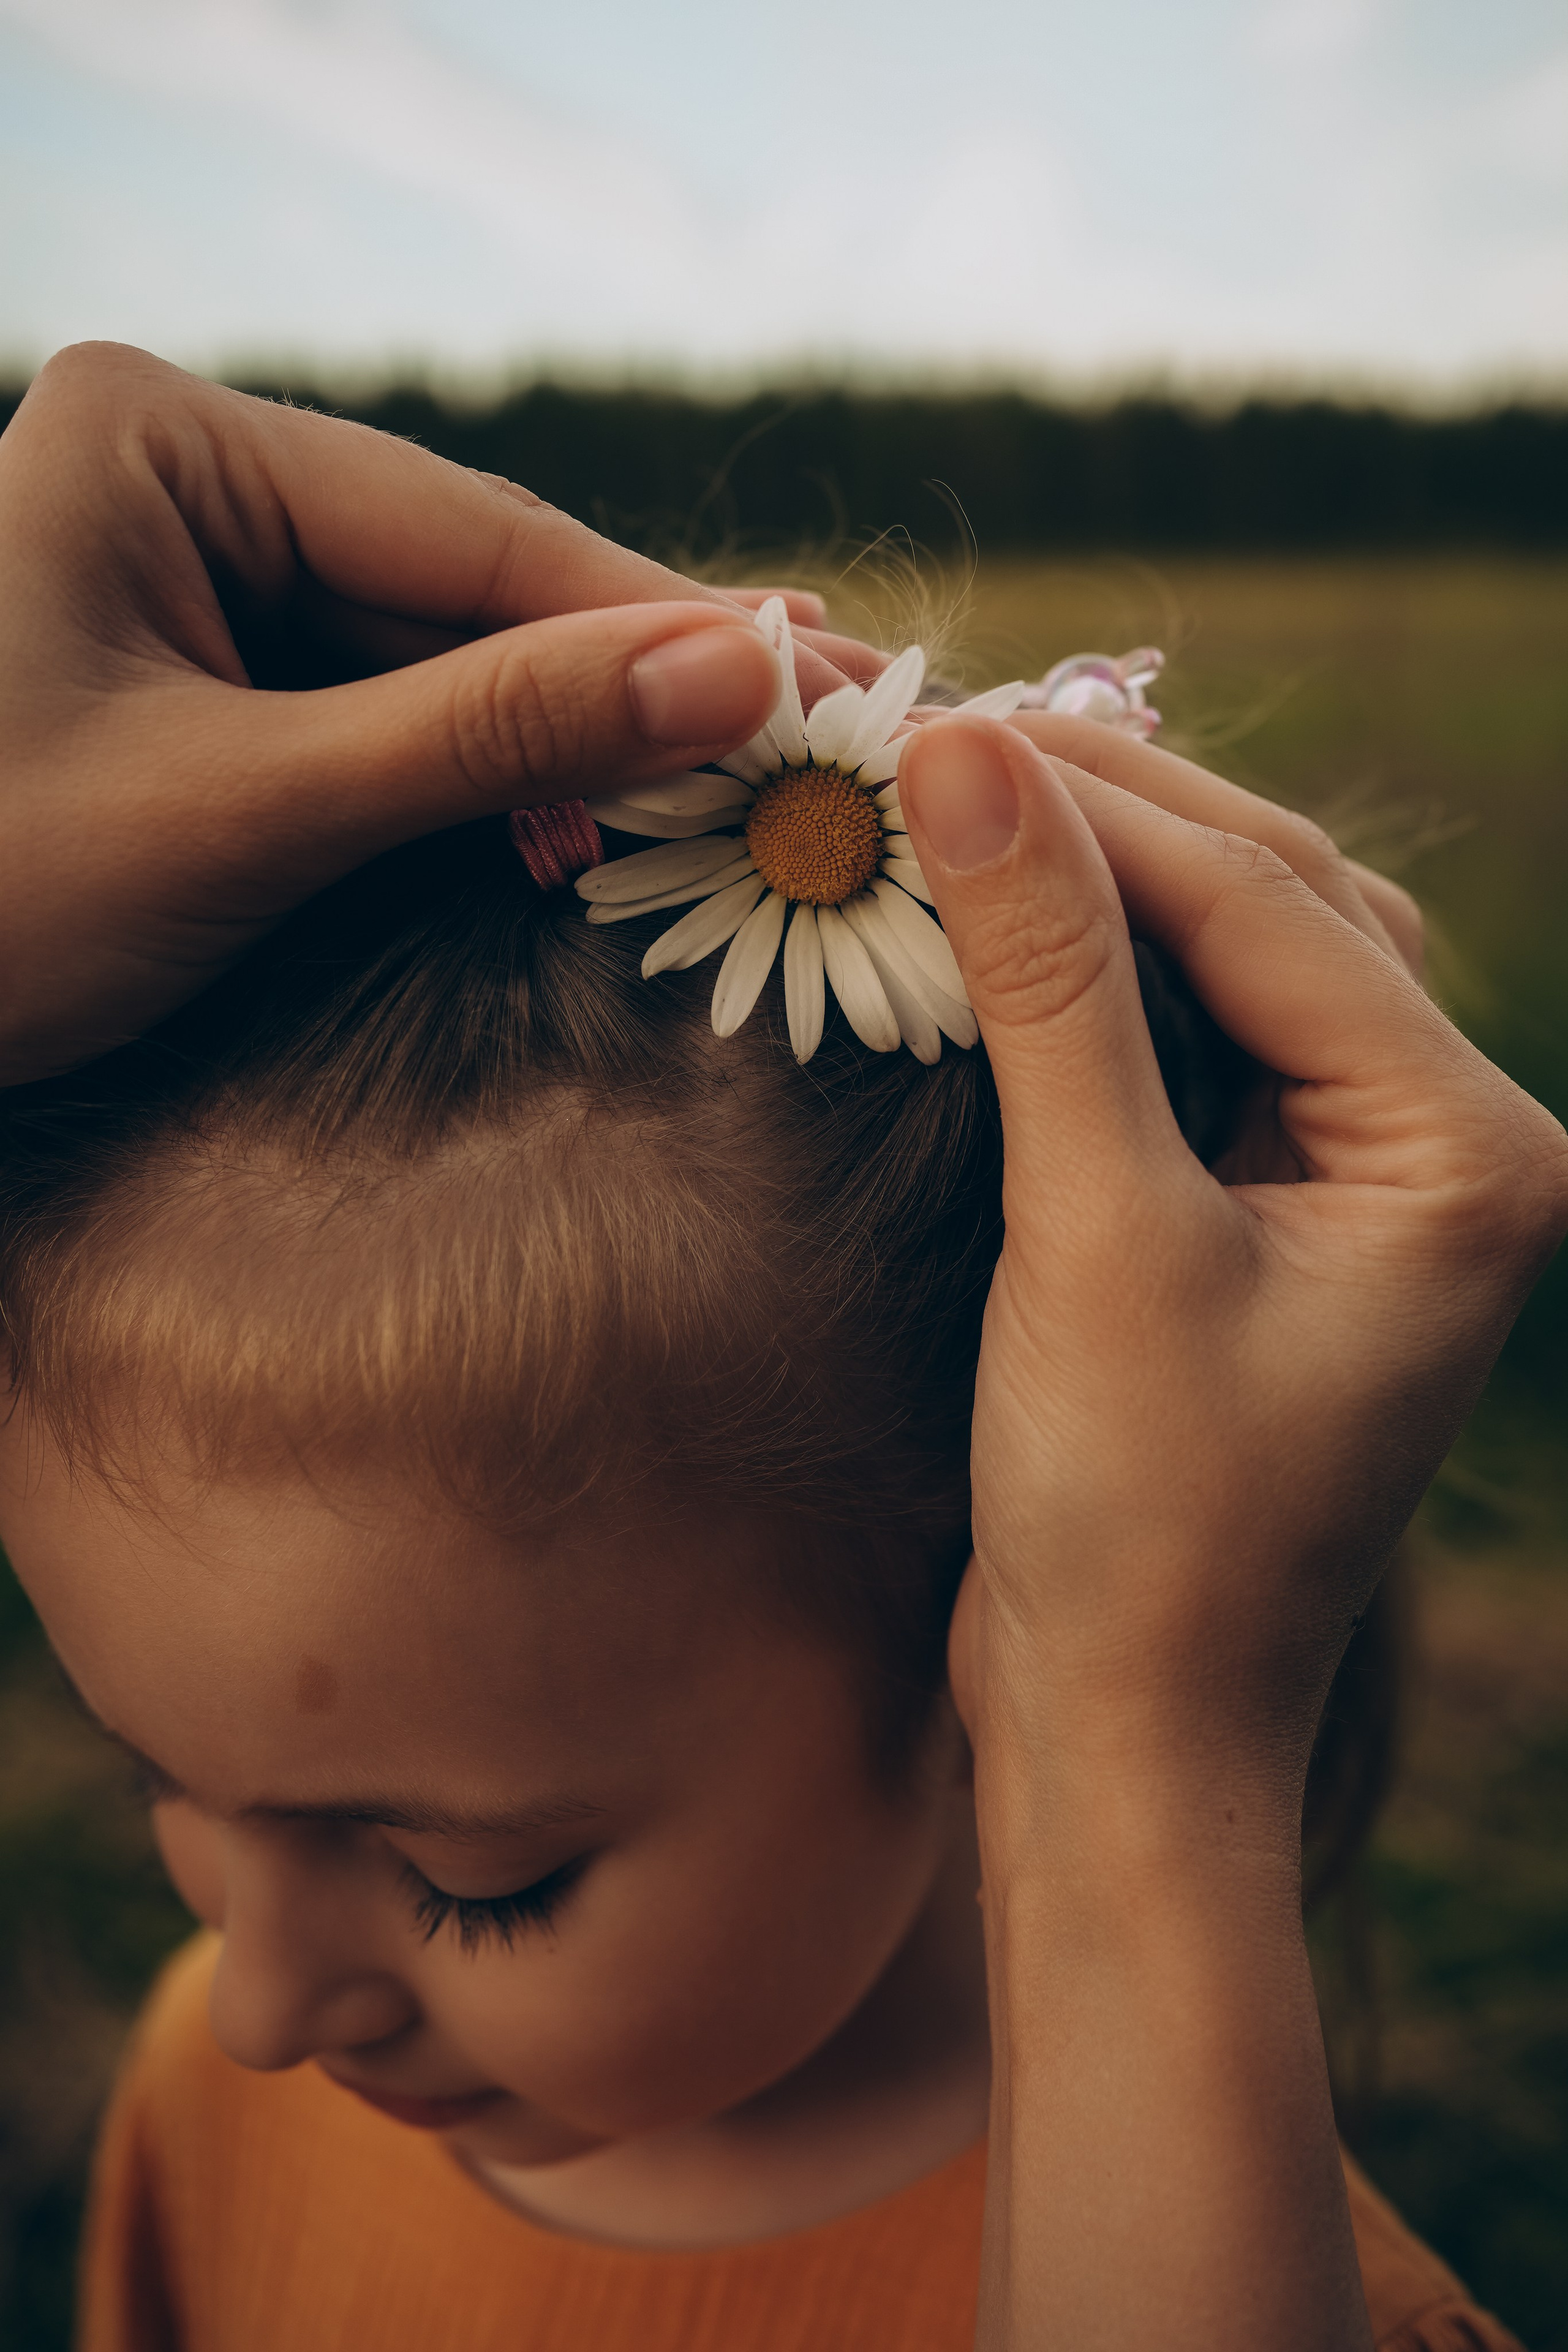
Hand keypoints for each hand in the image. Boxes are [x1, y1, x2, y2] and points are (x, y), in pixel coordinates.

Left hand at [0, 344, 874, 1084]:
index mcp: (161, 439)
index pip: (462, 531)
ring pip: (430, 663)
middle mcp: (181, 486)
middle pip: (459, 589)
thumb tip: (729, 672)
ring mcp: (190, 587)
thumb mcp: (248, 808)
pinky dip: (476, 789)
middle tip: (807, 733)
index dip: (649, 619)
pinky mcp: (200, 689)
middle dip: (618, 684)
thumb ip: (490, 732)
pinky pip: (374, 724)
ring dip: (560, 746)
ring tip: (722, 798)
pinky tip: (581, 832)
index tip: (808, 676)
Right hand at [897, 716, 1567, 2349]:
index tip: (937, 722)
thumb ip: (1045, 986)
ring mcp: (1369, 1173)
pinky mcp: (1282, 1203)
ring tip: (964, 786)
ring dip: (1108, 870)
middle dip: (1112, 812)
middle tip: (942, 727)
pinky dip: (1104, 962)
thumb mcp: (1091, 1233)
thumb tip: (967, 759)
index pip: (1267, 911)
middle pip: (1278, 904)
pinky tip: (1009, 905)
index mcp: (1467, 1151)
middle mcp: (1450, 1142)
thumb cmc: (1133, 1522)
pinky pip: (1204, 1029)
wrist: (1131, 1725)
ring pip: (1244, 949)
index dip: (1095, 806)